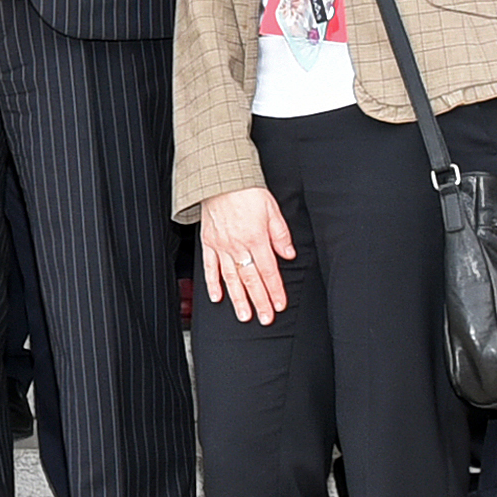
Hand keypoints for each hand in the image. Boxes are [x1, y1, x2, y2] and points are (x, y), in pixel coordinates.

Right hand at [199, 187, 296, 321]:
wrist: (220, 178)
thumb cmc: (246, 191)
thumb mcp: (272, 209)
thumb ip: (280, 234)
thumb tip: (288, 254)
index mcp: (256, 238)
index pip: (268, 271)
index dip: (275, 290)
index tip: (280, 304)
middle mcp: (238, 246)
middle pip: (251, 280)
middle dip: (260, 301)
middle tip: (265, 318)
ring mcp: (221, 246)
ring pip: (231, 278)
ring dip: (238, 299)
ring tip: (244, 316)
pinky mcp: (208, 243)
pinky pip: (210, 267)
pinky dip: (212, 283)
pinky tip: (217, 297)